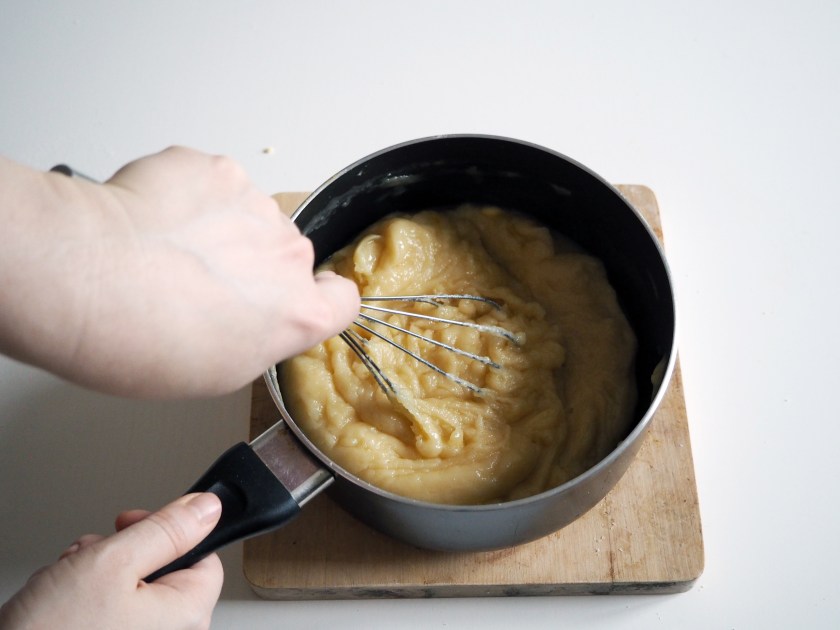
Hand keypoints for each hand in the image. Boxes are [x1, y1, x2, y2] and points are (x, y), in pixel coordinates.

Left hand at [0, 148, 359, 397]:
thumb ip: (258, 335)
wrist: (96, 281)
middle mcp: (289, 255)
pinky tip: (155, 217)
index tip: (295, 299)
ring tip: (168, 247)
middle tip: (200, 279)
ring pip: (249, 214)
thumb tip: (246, 315)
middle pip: (286, 255)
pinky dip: (189, 194)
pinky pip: (212, 182)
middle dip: (254, 263)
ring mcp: (255, 205)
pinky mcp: (216, 170)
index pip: (343, 299)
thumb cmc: (147, 339)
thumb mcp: (218, 373)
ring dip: (221, 226)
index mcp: (299, 313)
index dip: (320, 297)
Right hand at [0, 493, 223, 629]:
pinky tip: (60, 598)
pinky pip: (110, 608)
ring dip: (96, 570)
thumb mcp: (113, 562)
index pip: (205, 555)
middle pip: (164, 567)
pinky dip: (83, 594)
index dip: (172, 531)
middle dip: (122, 551)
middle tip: (94, 555)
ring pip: (131, 584)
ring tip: (69, 581)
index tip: (139, 523)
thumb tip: (207, 508)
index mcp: (187, 614)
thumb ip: (166, 530)